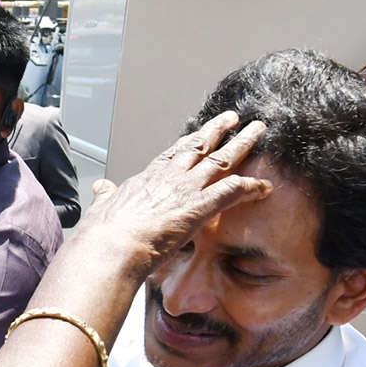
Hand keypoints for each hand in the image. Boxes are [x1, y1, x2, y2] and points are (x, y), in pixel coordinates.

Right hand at [81, 111, 272, 273]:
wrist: (110, 249)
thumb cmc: (102, 236)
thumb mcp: (101, 209)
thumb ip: (105, 197)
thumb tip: (102, 187)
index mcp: (146, 179)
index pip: (172, 155)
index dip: (188, 143)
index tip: (200, 133)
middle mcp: (169, 178)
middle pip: (200, 147)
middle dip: (219, 130)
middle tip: (234, 118)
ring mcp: (185, 191)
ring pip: (221, 160)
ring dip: (243, 144)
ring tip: (258, 131)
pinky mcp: (199, 208)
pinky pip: (232, 191)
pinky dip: (251, 187)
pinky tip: (265, 186)